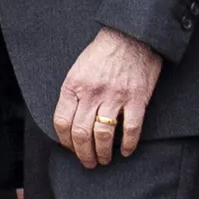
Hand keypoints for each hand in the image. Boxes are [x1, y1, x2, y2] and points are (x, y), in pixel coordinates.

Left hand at [50, 28, 164, 168]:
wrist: (131, 35)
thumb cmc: (103, 52)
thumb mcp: (77, 69)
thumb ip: (73, 94)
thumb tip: (69, 121)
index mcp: (74, 86)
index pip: (61, 122)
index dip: (64, 140)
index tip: (70, 148)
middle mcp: (92, 93)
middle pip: (81, 133)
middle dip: (83, 154)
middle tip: (88, 162)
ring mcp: (115, 96)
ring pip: (103, 135)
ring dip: (103, 153)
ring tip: (104, 159)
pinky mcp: (136, 99)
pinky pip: (131, 129)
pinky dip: (128, 144)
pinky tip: (126, 151)